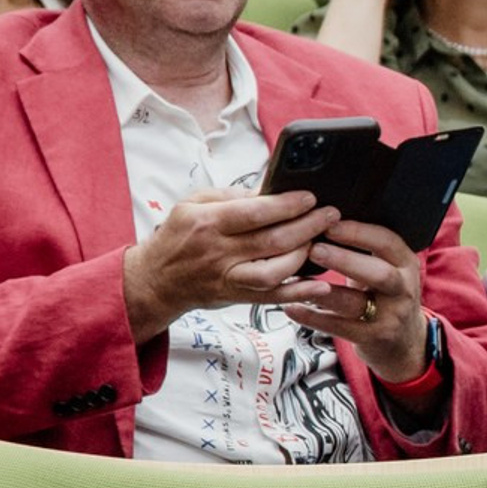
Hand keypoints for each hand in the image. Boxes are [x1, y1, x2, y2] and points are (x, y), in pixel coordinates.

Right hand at [124, 188, 341, 337]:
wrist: (155, 279)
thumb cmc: (178, 236)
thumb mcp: (193, 204)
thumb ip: (231, 195)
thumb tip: (270, 190)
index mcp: (207, 222)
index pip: (253, 212)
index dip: (286, 205)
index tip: (310, 197)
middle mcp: (217, 251)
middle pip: (271, 240)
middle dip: (307, 226)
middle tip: (330, 215)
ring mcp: (227, 277)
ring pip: (273, 271)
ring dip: (303, 257)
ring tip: (322, 242)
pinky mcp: (236, 297)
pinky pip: (271, 298)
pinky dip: (299, 293)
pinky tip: (322, 287)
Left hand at [288, 216, 432, 381]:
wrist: (404, 340)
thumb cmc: (383, 294)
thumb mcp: (384, 266)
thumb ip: (363, 247)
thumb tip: (320, 216)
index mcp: (404, 264)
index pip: (387, 243)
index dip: (359, 232)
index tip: (330, 222)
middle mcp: (402, 289)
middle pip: (379, 274)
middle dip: (345, 260)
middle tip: (314, 248)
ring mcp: (390, 316)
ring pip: (357, 303)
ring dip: (324, 291)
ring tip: (297, 280)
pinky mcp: (374, 338)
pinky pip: (341, 328)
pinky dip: (314, 318)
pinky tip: (292, 308)